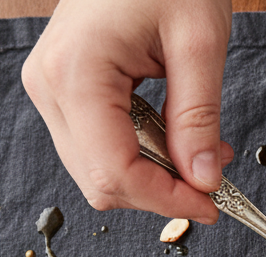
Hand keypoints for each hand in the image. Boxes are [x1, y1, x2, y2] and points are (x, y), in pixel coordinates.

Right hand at [22, 0, 234, 221]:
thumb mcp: (200, 42)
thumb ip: (200, 117)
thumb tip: (204, 180)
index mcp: (75, 72)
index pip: (114, 172)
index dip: (166, 201)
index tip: (215, 205)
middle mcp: (48, 85)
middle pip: (101, 181)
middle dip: (162, 193)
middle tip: (217, 180)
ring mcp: (50, 88)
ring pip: (98, 172)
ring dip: (155, 177)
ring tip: (205, 153)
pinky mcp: (63, 89)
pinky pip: (100, 146)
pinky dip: (143, 157)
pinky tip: (179, 140)